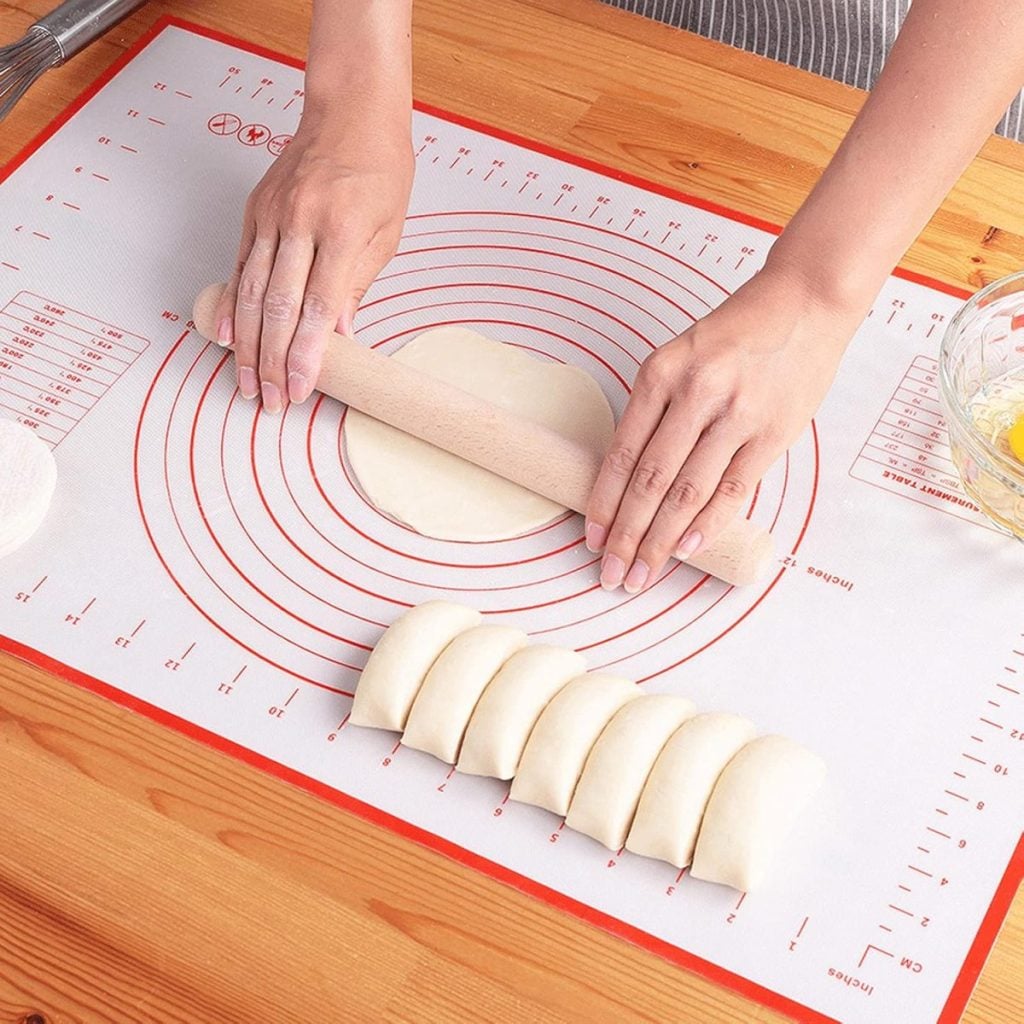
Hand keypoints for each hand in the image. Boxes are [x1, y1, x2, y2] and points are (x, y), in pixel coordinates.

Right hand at [215, 111, 412, 411]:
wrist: (351, 113)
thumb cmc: (379, 171)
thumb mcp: (386, 232)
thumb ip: (358, 285)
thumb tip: (339, 336)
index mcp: (340, 231)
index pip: (318, 308)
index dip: (306, 354)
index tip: (300, 388)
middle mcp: (299, 223)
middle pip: (279, 307)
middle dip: (272, 361)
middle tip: (271, 400)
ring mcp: (271, 217)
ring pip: (252, 292)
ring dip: (248, 345)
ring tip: (247, 383)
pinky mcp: (255, 212)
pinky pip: (240, 266)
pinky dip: (232, 306)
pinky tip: (227, 337)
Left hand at [585, 263, 862, 592]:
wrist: (806, 301)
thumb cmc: (738, 332)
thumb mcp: (681, 356)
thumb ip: (658, 411)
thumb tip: (633, 480)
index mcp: (660, 372)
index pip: (622, 454)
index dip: (603, 503)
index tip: (591, 539)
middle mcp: (695, 393)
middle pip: (651, 481)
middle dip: (626, 535)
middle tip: (611, 573)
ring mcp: (737, 414)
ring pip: (688, 492)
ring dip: (661, 540)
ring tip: (643, 573)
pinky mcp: (773, 432)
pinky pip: (734, 488)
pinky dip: (708, 523)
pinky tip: (687, 548)